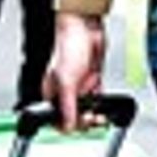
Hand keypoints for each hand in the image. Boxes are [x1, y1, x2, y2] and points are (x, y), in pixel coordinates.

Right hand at [44, 13, 108, 130]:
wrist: (86, 29)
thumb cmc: (69, 47)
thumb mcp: (66, 82)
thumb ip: (68, 106)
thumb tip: (68, 126)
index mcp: (52, 93)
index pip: (56, 118)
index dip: (66, 125)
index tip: (77, 127)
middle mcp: (65, 92)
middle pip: (74, 116)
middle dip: (83, 121)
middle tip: (91, 119)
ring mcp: (79, 87)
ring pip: (86, 109)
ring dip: (94, 115)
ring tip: (100, 116)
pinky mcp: (92, 81)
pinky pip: (97, 99)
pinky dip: (101, 105)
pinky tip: (105, 107)